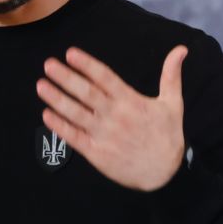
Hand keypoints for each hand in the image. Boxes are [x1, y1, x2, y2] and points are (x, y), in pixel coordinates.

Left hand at [37, 45, 188, 191]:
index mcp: (131, 101)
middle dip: (66, 78)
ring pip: (76, 114)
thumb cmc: (167, 136)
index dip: (87, 65)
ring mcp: (105, 135)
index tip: (70, 53)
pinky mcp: (97, 153)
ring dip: (57, 99)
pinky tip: (46, 114)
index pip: (105, 78)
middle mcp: (115, 116)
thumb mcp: (173, 103)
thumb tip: (181, 49)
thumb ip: (171, 75)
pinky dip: (59, 126)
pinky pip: (74, 138)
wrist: (165, 174)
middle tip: (48, 64)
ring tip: (41, 85)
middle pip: (87, 93)